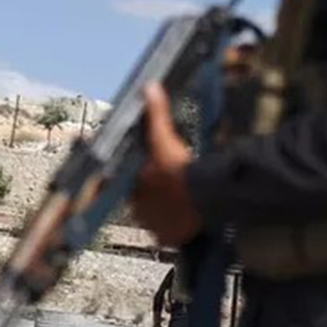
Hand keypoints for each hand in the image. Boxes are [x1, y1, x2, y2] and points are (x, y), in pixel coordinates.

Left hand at [131, 82, 200, 246]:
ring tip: (175, 199)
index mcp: (131, 186)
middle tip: (165, 183)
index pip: (122, 181)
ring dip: (158, 209)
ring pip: (150, 217)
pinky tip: (181, 216)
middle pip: (137, 200)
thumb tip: (149, 88)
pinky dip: (171, 227)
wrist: (204, 196)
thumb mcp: (165, 138)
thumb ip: (156, 114)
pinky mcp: (165, 237)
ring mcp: (150, 225)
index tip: (146, 173)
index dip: (134, 175)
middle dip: (147, 192)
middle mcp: (136, 209)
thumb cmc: (179, 168)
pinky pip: (164, 233)